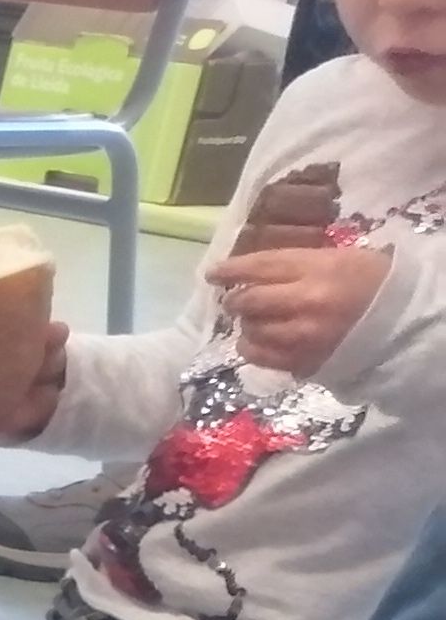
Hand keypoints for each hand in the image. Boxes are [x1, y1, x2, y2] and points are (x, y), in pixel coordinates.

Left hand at [212, 237, 392, 377]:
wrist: (406, 320)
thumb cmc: (375, 282)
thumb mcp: (340, 259)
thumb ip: (298, 265)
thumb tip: (255, 272)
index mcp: (319, 268)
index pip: (261, 266)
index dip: (232, 269)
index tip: (213, 272)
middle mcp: (306, 301)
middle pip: (249, 301)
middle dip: (236, 300)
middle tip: (235, 300)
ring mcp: (304, 335)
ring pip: (252, 331)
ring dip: (247, 325)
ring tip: (255, 321)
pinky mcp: (305, 361)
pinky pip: (262, 357)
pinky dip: (254, 348)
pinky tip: (259, 341)